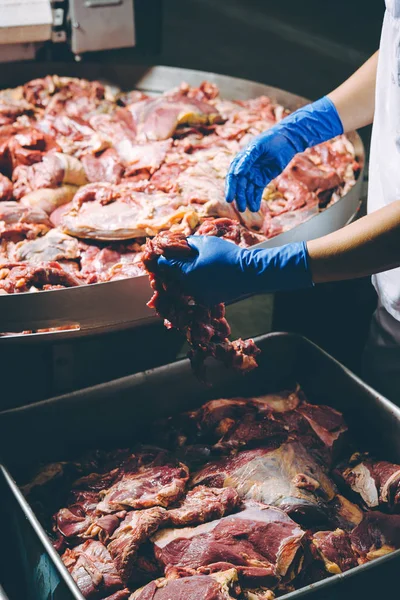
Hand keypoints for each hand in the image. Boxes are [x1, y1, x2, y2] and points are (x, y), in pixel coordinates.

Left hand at [157, 235, 313, 305]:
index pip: (164, 266)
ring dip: (184, 277)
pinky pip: (196, 291)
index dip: (159, 258)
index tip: (156, 253)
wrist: (249, 272)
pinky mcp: (208, 301)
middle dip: (172, 268)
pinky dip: (197, 284)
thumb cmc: (227, 254)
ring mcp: (199, 297)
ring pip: (184, 286)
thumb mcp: (205, 243)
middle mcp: (189, 288)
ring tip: (191, 266)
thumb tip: (176, 245)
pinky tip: (205, 275)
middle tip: (171, 259)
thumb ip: (187, 244)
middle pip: (173, 277)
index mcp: (185, 273)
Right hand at [225, 96, 342, 212]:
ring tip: (250, 210)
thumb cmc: (271, 140)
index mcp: (241, 160)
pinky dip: (255, 199)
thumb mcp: (258, 147)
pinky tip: (255, 207)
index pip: (232, 176)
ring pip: (248, 190)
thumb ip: (247, 159)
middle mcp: (245, 169)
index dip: (230, 188)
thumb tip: (237, 173)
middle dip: (240, 197)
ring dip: (247, 200)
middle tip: (241, 208)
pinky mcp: (262, 179)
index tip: (229, 198)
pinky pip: (256, 191)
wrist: (287, 140)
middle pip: (240, 186)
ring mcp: (254, 174)